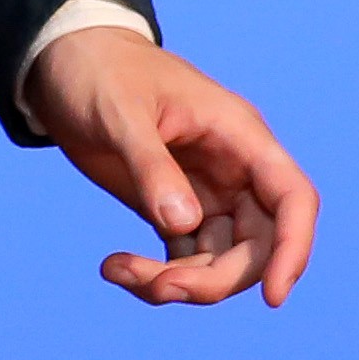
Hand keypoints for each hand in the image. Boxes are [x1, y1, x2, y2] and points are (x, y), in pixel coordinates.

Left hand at [23, 29, 318, 308]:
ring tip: (117, 270)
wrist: (65, 62)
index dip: (293, 249)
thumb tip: (183, 224)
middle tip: (159, 286)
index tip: (272, 298)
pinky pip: (183, 259)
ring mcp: (205, 192)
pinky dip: (156, 276)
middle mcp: (233, 168)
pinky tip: (115, 267)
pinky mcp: (173, 209)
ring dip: (177, 282)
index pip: (291, 197)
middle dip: (215, 279)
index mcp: (238, 134)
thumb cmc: (100, 72)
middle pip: (256, 245)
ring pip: (219, 261)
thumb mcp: (121, 113)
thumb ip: (152, 166)